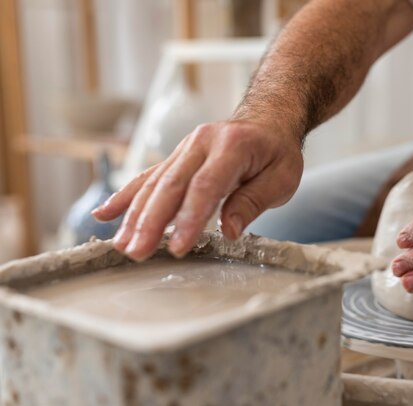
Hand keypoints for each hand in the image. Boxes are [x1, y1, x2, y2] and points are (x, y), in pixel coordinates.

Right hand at [92, 119, 303, 260]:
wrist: (267, 120)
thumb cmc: (276, 151)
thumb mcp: (282, 177)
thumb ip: (254, 201)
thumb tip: (229, 231)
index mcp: (232, 146)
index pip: (205, 186)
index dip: (189, 218)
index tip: (178, 247)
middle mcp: (201, 144)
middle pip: (171, 185)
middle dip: (151, 221)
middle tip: (138, 252)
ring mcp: (185, 150)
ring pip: (154, 183)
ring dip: (135, 215)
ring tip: (122, 245)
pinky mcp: (176, 159)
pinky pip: (147, 177)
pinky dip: (125, 197)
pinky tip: (104, 214)